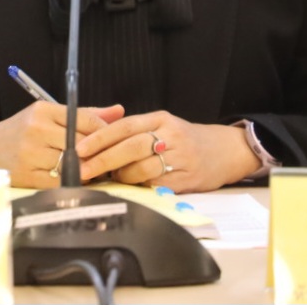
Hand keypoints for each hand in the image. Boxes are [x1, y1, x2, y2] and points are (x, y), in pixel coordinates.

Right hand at [0, 102, 124, 187]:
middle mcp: (37, 129)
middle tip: (111, 161)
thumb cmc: (21, 131)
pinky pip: (58, 183)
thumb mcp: (47, 115)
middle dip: (98, 154)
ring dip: (86, 171)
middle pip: (81, 143)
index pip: (85, 119)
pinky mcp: (26, 175)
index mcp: (44, 110)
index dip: (105, 133)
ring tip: (95, 173)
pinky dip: (70, 184)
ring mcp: (30, 153)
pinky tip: (75, 183)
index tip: (114, 141)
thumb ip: (84, 114)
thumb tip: (119, 111)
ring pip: (72, 164)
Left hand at [74, 110, 258, 193]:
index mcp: (160, 119)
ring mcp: (180, 157)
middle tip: (84, 170)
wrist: (226, 150)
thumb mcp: (163, 125)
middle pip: (131, 147)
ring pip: (142, 168)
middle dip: (103, 160)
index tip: (80, 149)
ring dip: (121, 176)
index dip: (100, 137)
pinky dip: (140, 187)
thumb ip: (135, 131)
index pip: (125, 126)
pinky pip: (156, 185)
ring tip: (111, 179)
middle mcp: (170, 135)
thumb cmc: (186, 139)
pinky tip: (131, 187)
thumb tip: (97, 144)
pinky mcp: (187, 179)